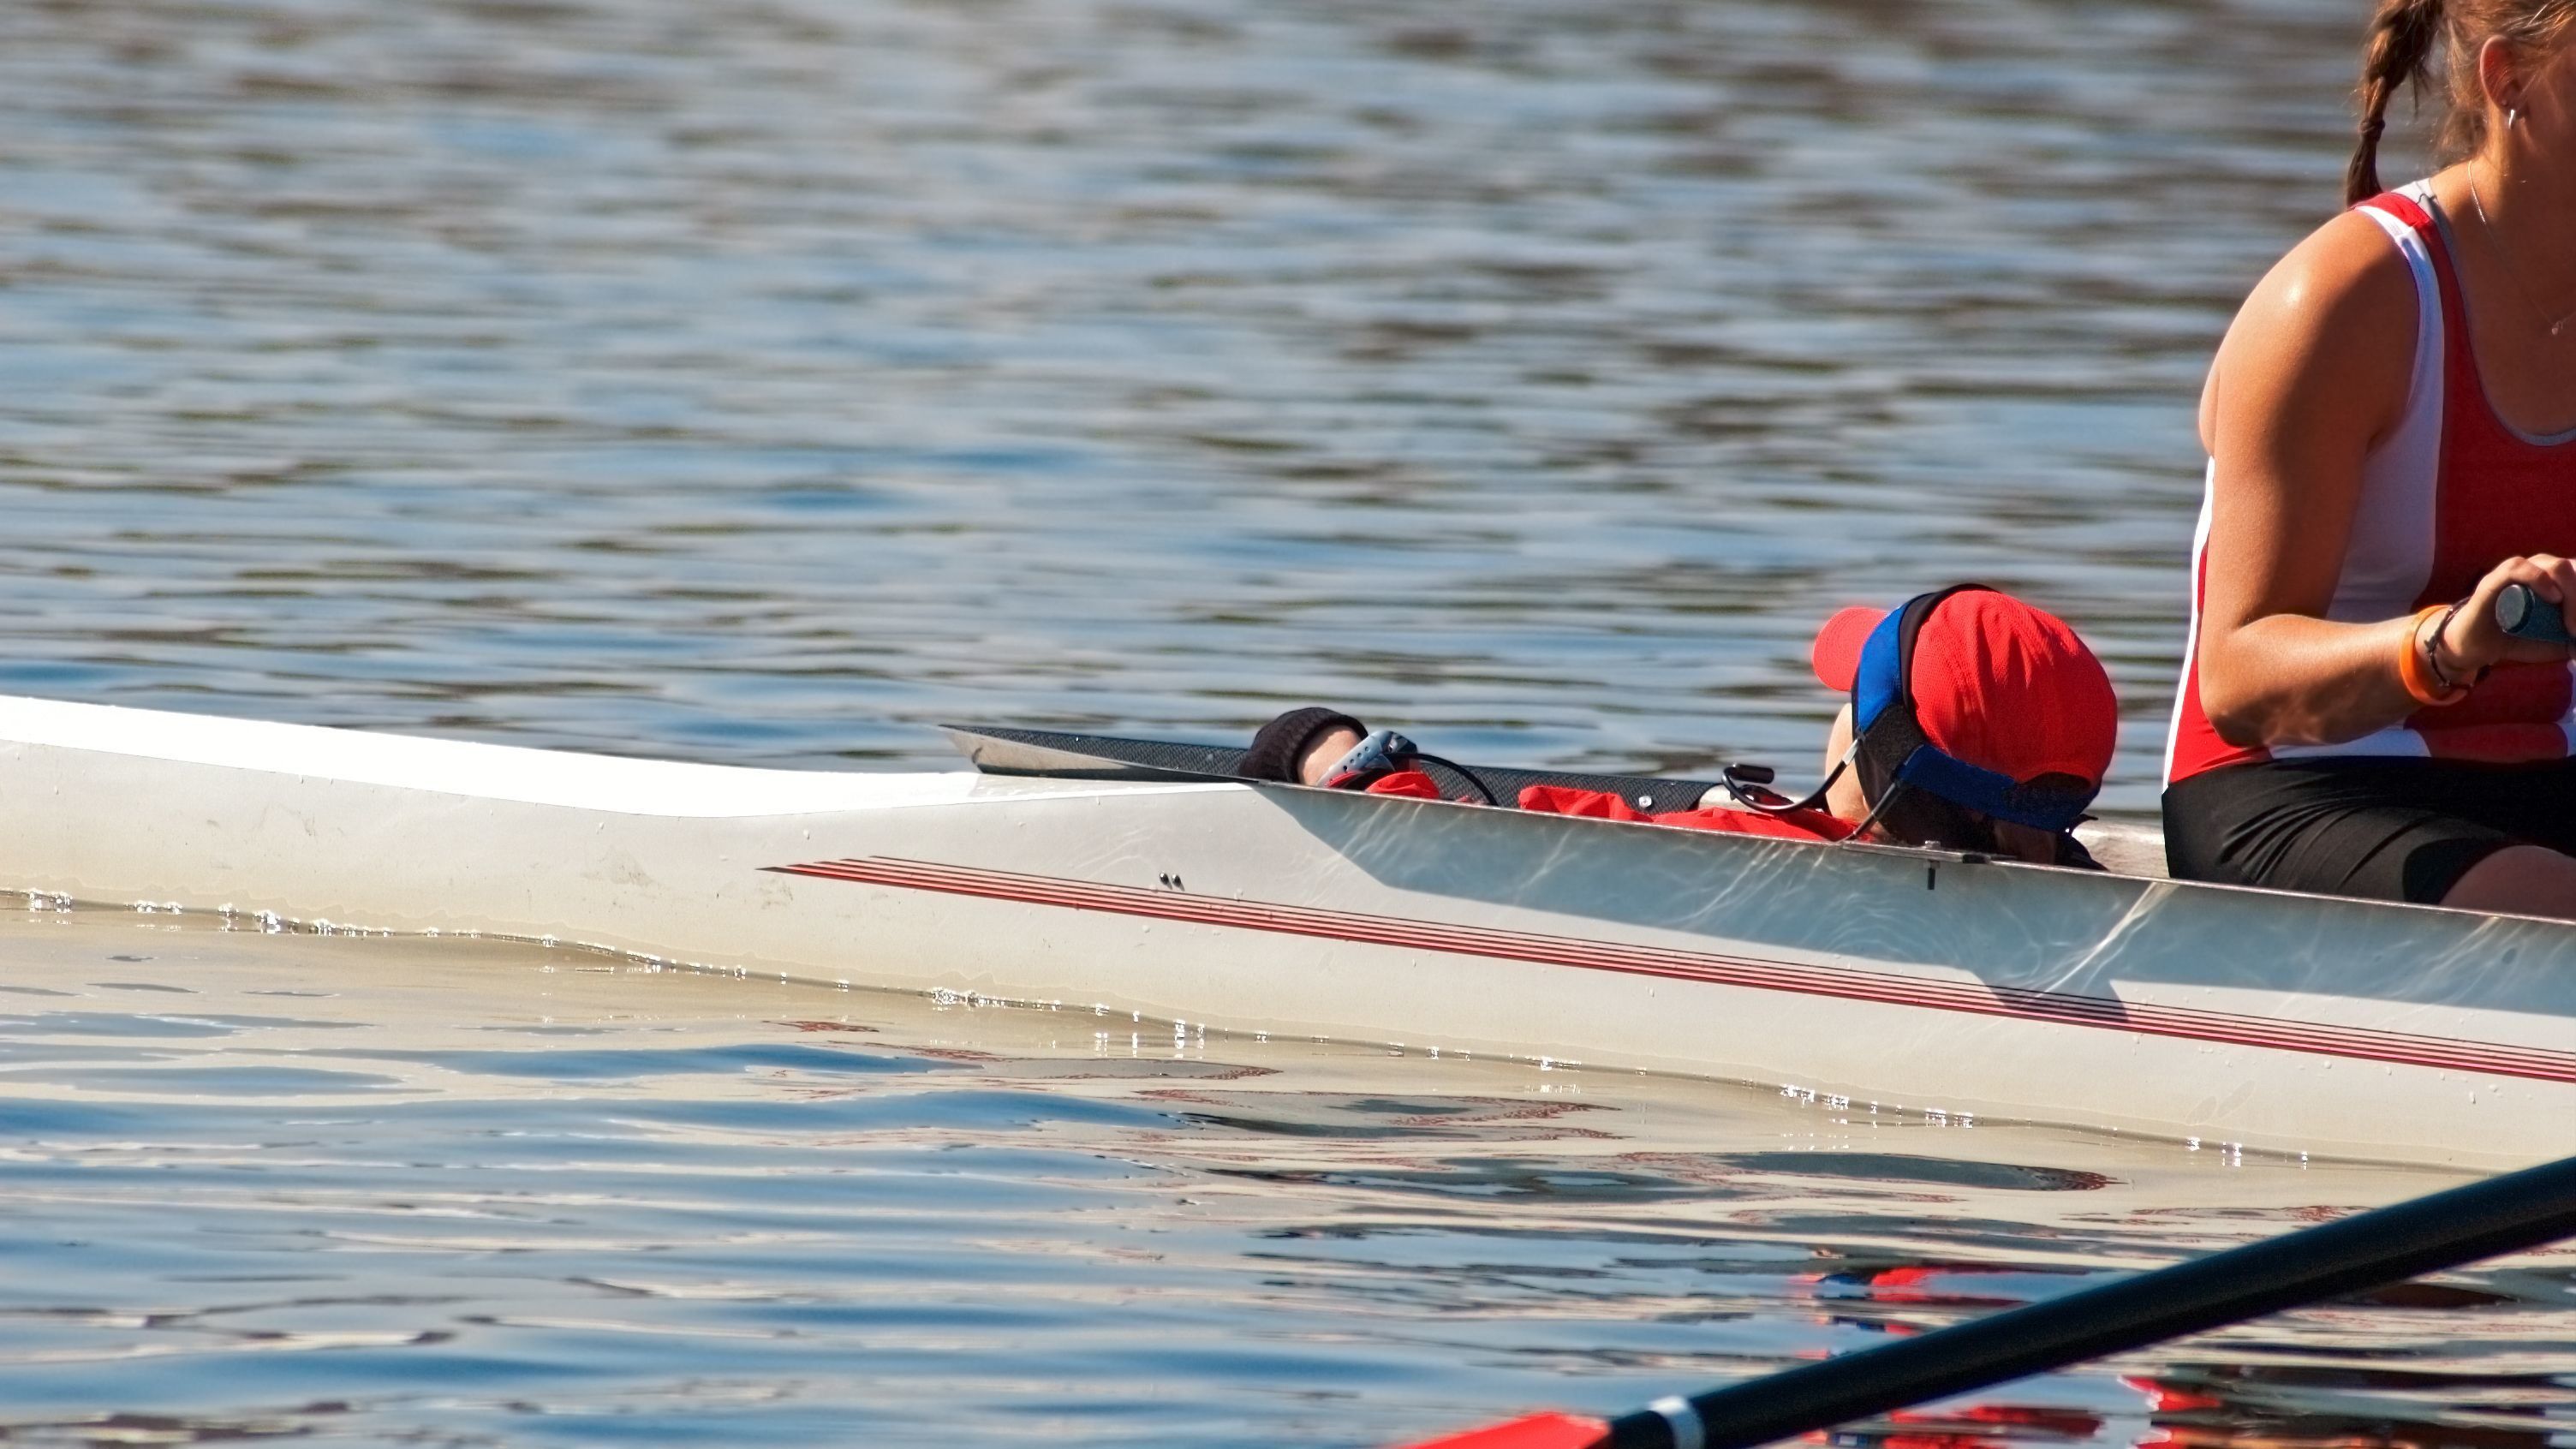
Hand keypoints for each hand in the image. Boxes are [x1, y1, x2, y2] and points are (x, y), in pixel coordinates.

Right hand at [2438, 554, 2575, 673]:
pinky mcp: (2494, 580)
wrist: (2475, 646)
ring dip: (2570, 592)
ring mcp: (2517, 572)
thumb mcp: (2553, 643)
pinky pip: (2518, 567)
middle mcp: (2539, 568)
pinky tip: (2554, 597)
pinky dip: (2539, 579)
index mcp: (2555, 579)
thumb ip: (2571, 641)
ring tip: (2571, 621)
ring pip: (2554, 566)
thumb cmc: (2515, 639)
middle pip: (2573, 569)